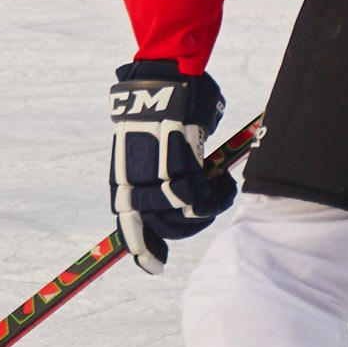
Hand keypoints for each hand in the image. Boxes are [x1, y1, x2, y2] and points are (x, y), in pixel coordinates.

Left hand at [109, 60, 238, 273]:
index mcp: (122, 180)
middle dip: (191, 226)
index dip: (142, 251)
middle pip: (164, 228)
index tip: (154, 268)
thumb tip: (175, 202)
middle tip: (210, 203)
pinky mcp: (177, 166)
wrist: (161, 78)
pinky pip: (202, 198)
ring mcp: (154, 175)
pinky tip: (225, 178)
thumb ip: (156, 176)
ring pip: (186, 217)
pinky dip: (219, 194)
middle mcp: (133, 182)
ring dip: (210, 207)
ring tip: (221, 184)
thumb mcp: (148, 150)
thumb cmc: (159, 110)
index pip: (129, 227)